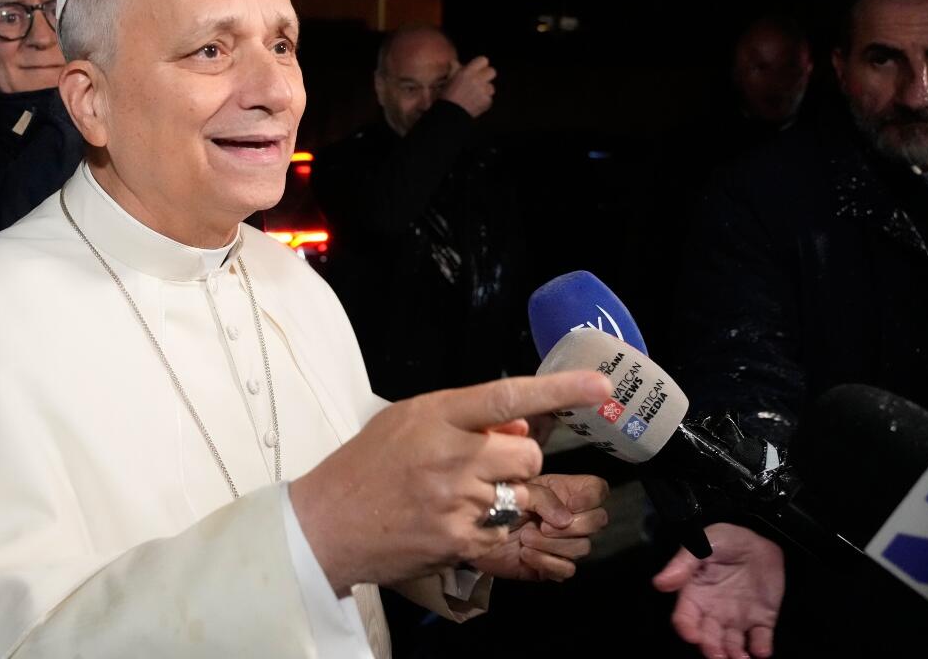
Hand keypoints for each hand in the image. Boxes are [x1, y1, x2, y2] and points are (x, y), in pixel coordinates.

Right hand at [290, 372, 610, 594]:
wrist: (326, 524)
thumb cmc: (365, 466)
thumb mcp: (407, 420)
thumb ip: (464, 417)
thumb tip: (522, 423)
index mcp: (436, 415)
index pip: (508, 395)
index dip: (560, 389)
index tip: (601, 385)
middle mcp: (451, 455)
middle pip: (527, 454)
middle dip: (516, 461)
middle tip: (481, 467)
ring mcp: (458, 501)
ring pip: (520, 495)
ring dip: (503, 496)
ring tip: (458, 498)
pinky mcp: (461, 541)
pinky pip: (504, 530)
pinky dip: (489, 527)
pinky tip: (452, 522)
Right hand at [440, 56, 495, 117]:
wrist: (449, 115)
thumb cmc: (447, 97)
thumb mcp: (448, 80)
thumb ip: (454, 69)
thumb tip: (455, 62)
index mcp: (467, 72)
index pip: (483, 60)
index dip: (481, 65)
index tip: (478, 70)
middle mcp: (477, 80)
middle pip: (492, 71)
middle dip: (487, 76)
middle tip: (480, 82)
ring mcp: (483, 91)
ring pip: (492, 87)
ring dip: (485, 91)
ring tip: (475, 96)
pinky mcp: (487, 101)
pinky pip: (489, 99)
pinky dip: (484, 102)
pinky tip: (475, 104)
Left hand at [471, 474, 608, 580]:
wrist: (472, 531)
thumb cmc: (494, 504)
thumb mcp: (518, 490)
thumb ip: (543, 497)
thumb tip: (565, 519)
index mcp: (563, 491)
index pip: (598, 490)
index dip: (590, 497)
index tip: (570, 503)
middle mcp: (569, 516)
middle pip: (598, 520)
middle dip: (571, 526)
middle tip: (542, 525)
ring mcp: (563, 542)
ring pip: (582, 547)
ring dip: (552, 544)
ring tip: (525, 538)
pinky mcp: (552, 565)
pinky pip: (567, 569)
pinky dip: (546, 562)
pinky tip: (526, 554)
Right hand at [653, 523, 784, 658]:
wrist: (759, 539)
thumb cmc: (724, 540)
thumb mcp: (702, 545)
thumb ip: (683, 564)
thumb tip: (659, 584)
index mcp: (694, 596)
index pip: (685, 619)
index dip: (686, 629)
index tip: (693, 636)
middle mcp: (713, 612)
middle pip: (708, 638)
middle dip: (712, 650)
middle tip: (718, 656)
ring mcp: (737, 618)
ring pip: (732, 645)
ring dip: (735, 655)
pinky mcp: (762, 620)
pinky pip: (760, 640)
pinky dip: (761, 648)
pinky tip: (761, 650)